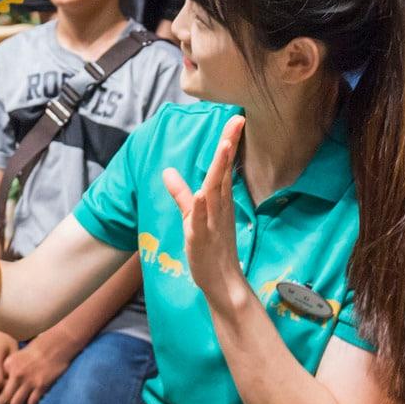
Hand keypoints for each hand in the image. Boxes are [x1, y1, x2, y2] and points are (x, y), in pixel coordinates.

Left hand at [0, 332, 74, 403]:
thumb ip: (9, 369)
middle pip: (3, 398)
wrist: (57, 343)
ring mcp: (28, 381)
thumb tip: (4, 385)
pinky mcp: (41, 386)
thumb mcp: (18, 355)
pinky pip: (31, 403)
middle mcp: (16, 374)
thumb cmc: (38, 348)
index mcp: (8, 365)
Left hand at [162, 115, 246, 302]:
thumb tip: (167, 172)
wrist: (223, 283)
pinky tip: (200, 194)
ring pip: (215, 193)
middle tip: (236, 123)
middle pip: (222, 173)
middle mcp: (218, 208)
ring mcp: (211, 223)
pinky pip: (200, 222)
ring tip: (223, 147)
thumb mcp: (193, 217)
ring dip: (218, 170)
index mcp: (218, 201)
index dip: (228, 144)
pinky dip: (200, 208)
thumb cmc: (211, 248)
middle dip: (228, 148)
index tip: (236, 120)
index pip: (224, 168)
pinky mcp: (201, 240)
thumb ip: (181, 194)